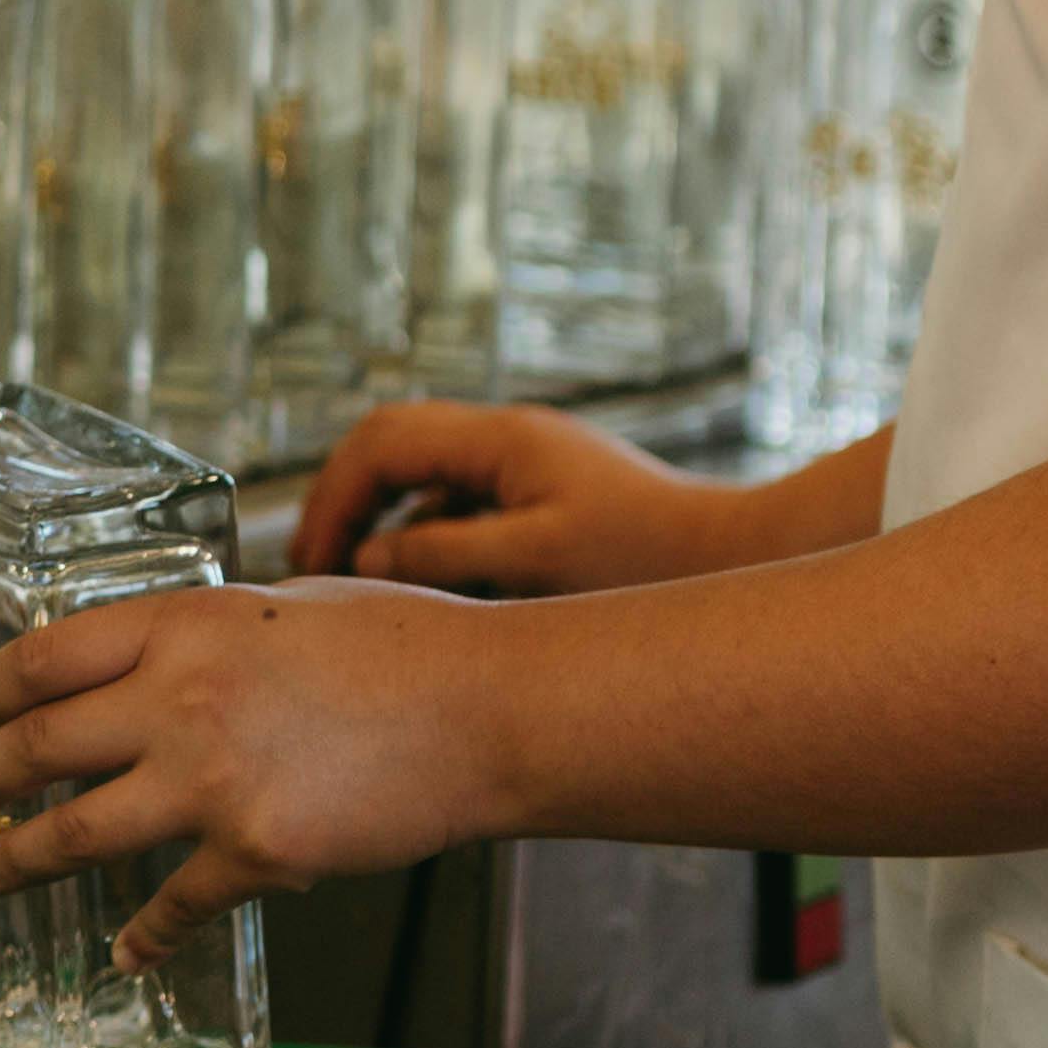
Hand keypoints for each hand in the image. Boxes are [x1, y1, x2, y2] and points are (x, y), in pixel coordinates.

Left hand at [0, 579, 521, 950]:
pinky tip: (128, 951)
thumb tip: (157, 663)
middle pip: (37, 745)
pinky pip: (172, 905)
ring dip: (21, 857)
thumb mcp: (285, 603)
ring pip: (74, 833)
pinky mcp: (255, 853)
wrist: (487, 712)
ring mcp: (211, 781)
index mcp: (183, 626)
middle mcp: (178, 699)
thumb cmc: (407, 647)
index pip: (43, 657)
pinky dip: (143, 936)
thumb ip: (208, 636)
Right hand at [287, 394, 766, 595]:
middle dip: (348, 514)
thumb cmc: (651, 556)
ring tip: (372, 602)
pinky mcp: (543, 506)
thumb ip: (443, 553)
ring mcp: (526, 472)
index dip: (333, 498)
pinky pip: (465, 520)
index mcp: (503, 439)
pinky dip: (436, 556)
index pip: (380, 442)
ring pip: (427, 494)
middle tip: (320, 575)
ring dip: (392, 540)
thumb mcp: (536, 560)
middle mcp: (509, 443)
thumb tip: (371, 558)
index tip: (310, 557)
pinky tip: (437, 609)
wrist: (737, 560)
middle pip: (392, 456)